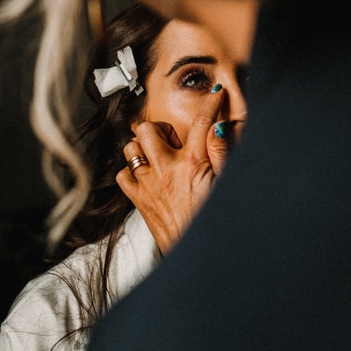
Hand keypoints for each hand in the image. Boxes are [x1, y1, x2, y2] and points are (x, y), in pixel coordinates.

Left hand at [116, 88, 231, 254]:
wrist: (198, 256)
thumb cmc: (214, 221)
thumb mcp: (227, 184)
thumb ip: (223, 153)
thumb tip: (220, 127)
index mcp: (193, 164)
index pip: (202, 122)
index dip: (212, 103)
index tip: (216, 94)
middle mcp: (167, 170)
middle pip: (149, 128)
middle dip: (161, 127)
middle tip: (175, 138)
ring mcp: (149, 185)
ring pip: (131, 148)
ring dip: (143, 147)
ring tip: (159, 154)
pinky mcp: (140, 201)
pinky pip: (123, 176)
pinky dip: (131, 172)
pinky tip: (147, 175)